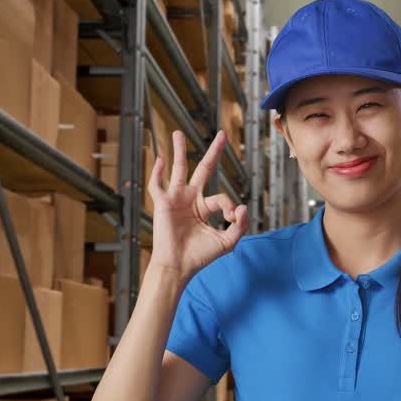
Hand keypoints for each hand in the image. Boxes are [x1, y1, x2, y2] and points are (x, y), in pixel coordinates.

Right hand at [147, 130, 247, 281]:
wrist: (179, 266)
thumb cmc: (200, 256)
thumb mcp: (227, 241)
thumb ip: (239, 225)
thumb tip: (242, 206)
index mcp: (204, 208)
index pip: (221, 197)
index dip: (230, 206)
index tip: (232, 217)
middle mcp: (191, 200)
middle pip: (203, 170)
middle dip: (212, 153)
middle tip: (221, 135)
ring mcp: (176, 199)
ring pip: (179, 169)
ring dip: (179, 151)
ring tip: (177, 133)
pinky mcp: (162, 204)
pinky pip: (157, 185)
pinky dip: (157, 173)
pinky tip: (161, 160)